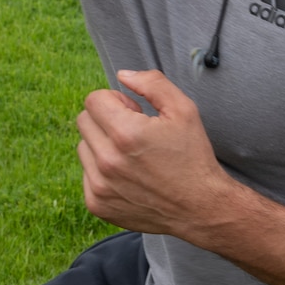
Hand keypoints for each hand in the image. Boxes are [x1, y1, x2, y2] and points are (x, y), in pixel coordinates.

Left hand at [75, 70, 243, 239]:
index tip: (134, 112)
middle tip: (134, 132)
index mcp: (125, 134)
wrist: (200, 208)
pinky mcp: (97, 204)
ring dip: (102, 144)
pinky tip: (129, 176)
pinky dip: (102, 171)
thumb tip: (122, 75)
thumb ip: (152, 83)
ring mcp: (99, 186)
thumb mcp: (183, 110)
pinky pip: (86, 174)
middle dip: (106, 119)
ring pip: (84, 147)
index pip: (94, 99)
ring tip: (132, 155)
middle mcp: (107, 161)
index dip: (115, 100)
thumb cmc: (193, 158)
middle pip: (84, 120)